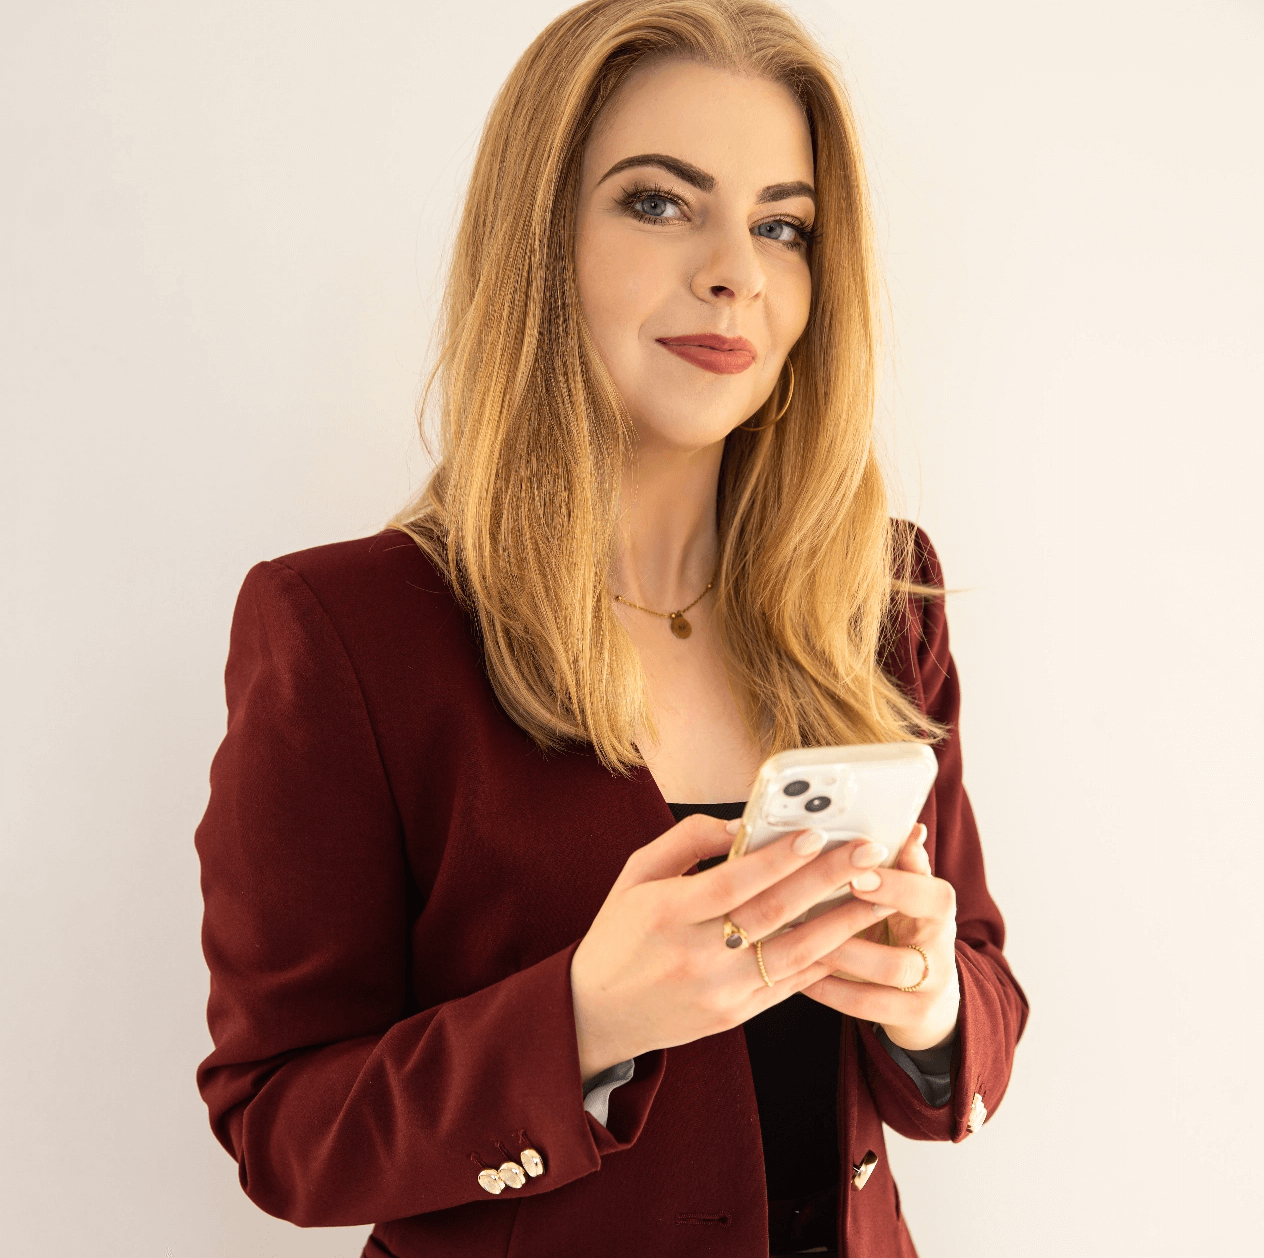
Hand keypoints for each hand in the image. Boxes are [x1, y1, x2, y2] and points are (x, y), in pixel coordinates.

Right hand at [569, 814, 901, 1081]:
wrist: (597, 1014)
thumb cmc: (620, 933)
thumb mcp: (635, 875)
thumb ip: (684, 842)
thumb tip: (739, 824)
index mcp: (665, 913)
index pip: (732, 881)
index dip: (776, 858)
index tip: (816, 834)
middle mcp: (694, 955)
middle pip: (772, 913)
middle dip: (826, 880)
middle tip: (869, 853)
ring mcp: (718, 990)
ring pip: (793, 954)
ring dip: (842, 923)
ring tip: (881, 895)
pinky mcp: (734, 1015)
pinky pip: (788, 985)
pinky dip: (823, 959)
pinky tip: (853, 936)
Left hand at [800, 823, 960, 1051]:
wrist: (929, 993)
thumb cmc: (905, 925)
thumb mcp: (907, 891)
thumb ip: (903, 862)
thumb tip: (910, 826)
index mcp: (938, 908)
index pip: (932, 894)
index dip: (896, 885)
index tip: (857, 873)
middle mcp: (942, 950)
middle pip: (911, 938)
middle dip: (859, 923)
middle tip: (813, 903)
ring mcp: (929, 988)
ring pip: (888, 972)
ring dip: (840, 953)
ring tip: (798, 933)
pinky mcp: (910, 1016)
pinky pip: (866, 1004)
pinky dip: (829, 987)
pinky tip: (797, 971)